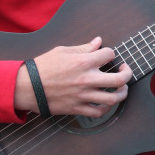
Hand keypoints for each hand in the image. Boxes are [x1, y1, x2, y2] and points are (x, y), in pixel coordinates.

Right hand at [14, 37, 131, 117]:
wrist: (26, 87)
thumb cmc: (43, 67)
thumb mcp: (63, 51)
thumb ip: (84, 48)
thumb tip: (98, 42)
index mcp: (84, 62)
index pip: (109, 54)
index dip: (110, 53)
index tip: (106, 55)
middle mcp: (87, 79)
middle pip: (120, 79)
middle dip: (127, 73)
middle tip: (124, 70)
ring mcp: (83, 96)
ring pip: (113, 98)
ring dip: (122, 93)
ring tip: (122, 88)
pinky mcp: (77, 108)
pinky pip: (99, 112)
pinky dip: (106, 108)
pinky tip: (107, 102)